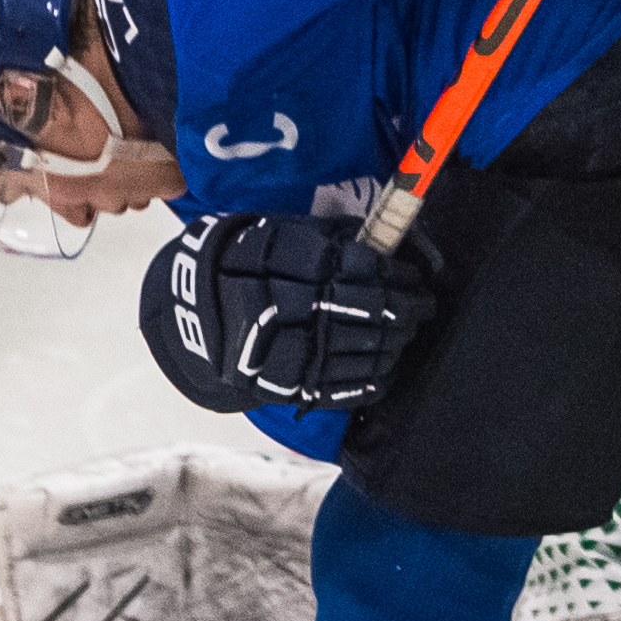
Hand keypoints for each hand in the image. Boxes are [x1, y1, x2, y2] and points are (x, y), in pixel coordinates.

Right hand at [141, 214, 438, 410]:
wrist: (197, 309)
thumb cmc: (249, 262)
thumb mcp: (285, 232)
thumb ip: (333, 236)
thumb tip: (390, 237)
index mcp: (298, 262)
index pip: (369, 269)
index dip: (400, 275)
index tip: (414, 276)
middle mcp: (297, 305)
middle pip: (375, 311)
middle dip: (408, 309)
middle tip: (423, 305)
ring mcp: (293, 348)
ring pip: (366, 350)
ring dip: (396, 343)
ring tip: (406, 333)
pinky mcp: (288, 383)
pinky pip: (343, 387)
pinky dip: (373, 379)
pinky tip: (386, 367)